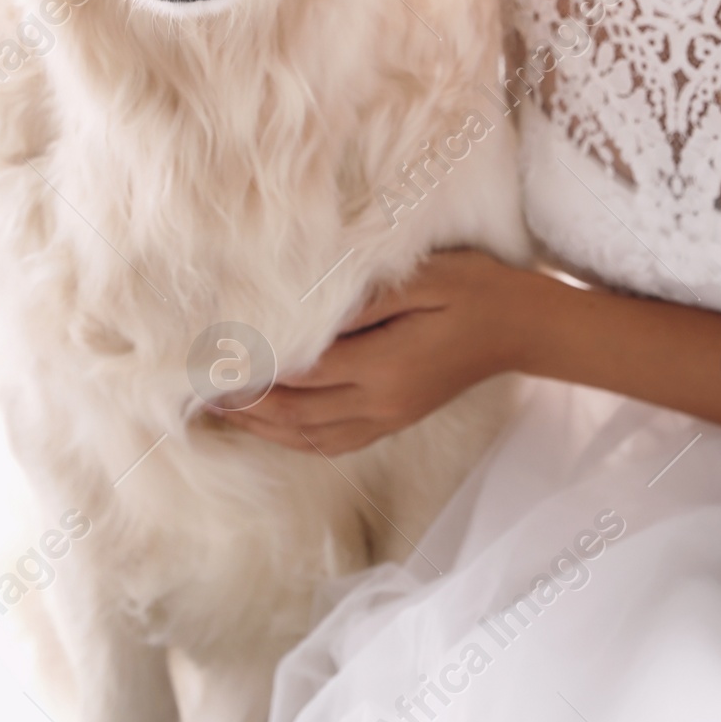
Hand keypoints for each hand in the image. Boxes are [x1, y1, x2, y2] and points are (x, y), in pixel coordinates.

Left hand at [202, 249, 525, 455]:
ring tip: (221, 412)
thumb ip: (364, 300)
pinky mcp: (394, 420)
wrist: (523, 328)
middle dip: (244, 405)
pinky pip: (332, 441)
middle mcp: (381, 403)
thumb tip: (307, 312)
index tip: (212, 356)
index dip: (253, 368)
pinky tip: (273, 425)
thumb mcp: (423, 279)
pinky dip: (294, 438)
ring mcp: (388, 418)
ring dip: (263, 428)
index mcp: (385, 367)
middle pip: (295, 414)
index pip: (301, 373)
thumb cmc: (475, 290)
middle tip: (197, 391)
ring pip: (310, 437)